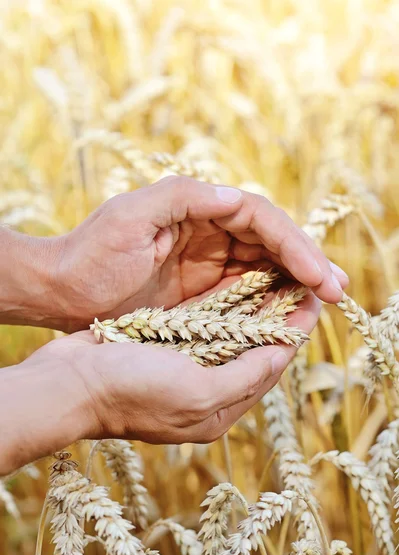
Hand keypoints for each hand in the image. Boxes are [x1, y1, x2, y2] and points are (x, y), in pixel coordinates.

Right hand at [0, 292, 319, 473]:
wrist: (69, 383)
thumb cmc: (132, 392)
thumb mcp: (197, 393)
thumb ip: (244, 376)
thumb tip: (282, 354)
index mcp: (217, 410)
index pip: (268, 369)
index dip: (291, 336)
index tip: (312, 303)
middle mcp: (204, 389)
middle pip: (251, 350)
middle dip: (275, 318)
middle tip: (297, 284)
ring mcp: (182, 366)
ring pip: (228, 333)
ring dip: (250, 307)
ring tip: (273, 276)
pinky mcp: (163, 345)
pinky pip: (200, 323)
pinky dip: (219, 304)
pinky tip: (233, 281)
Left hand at [49, 176, 346, 330]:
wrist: (61, 292)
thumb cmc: (90, 254)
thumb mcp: (129, 216)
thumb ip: (182, 197)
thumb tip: (236, 197)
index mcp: (197, 208)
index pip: (260, 220)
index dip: (294, 245)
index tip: (319, 275)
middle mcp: (209, 232)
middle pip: (271, 244)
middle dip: (307, 265)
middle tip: (339, 292)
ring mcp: (207, 263)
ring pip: (264, 270)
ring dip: (296, 285)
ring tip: (328, 304)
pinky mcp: (201, 292)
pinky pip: (244, 296)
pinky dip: (269, 304)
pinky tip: (289, 318)